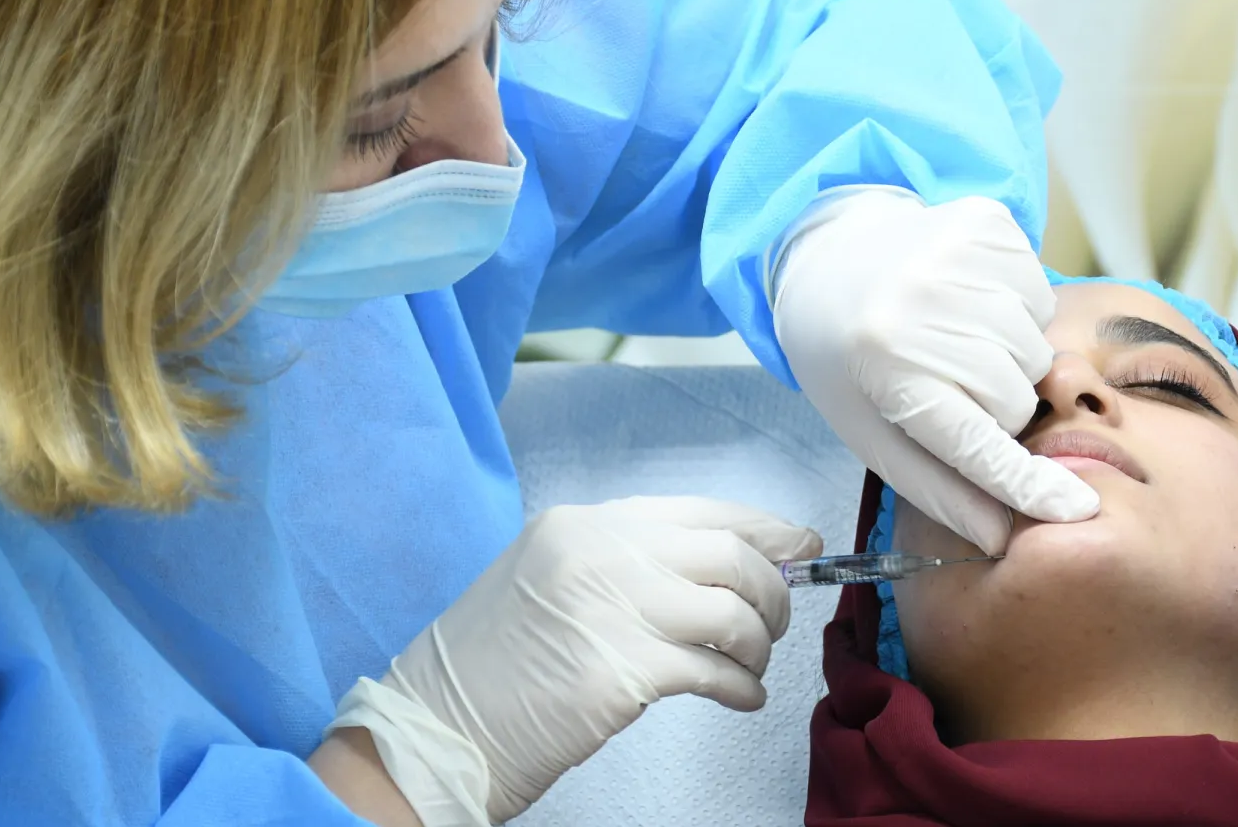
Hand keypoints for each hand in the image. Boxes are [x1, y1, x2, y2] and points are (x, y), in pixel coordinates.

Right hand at [360, 496, 820, 822]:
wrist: (436, 727)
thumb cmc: (495, 664)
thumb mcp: (551, 579)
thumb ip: (629, 563)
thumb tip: (728, 567)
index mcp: (585, 523)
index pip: (701, 510)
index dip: (763, 528)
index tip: (801, 545)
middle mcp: (603, 553)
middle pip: (731, 554)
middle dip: (772, 589)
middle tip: (775, 622)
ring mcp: (614, 609)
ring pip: (734, 611)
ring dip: (758, 642)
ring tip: (749, 665)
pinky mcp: (624, 673)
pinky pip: (717, 672)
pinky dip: (742, 688)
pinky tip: (741, 699)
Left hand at [772, 188, 1098, 553]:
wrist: (829, 259)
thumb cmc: (850, 360)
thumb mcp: (871, 431)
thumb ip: (936, 486)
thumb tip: (1000, 534)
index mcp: (886, 368)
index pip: (975, 442)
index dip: (1026, 482)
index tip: (1075, 509)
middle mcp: (921, 306)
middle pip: (1017, 397)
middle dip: (996, 407)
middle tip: (952, 386)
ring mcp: (956, 255)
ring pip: (1037, 348)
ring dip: (1008, 358)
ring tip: (957, 341)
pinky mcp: (985, 221)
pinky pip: (1041, 294)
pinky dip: (1017, 309)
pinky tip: (970, 302)